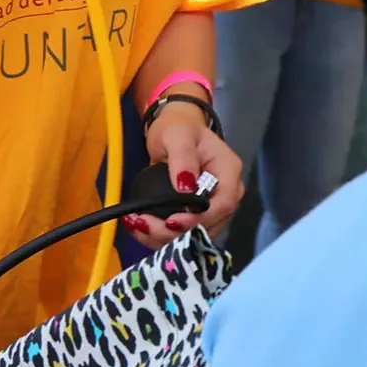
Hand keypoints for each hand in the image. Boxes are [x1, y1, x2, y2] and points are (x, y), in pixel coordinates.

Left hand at [124, 103, 242, 247]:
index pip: (223, 204)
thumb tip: (186, 188)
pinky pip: (184, 233)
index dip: (199, 218)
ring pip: (195, 234)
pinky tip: (140, 229)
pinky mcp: (198, 215)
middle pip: (209, 225)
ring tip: (137, 225)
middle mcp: (226, 193)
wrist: (174, 129)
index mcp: (228, 171)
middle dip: (176, 233)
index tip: (170, 222)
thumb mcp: (178, 136)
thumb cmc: (178, 128)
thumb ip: (183, 159)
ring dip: (165, 238)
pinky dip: (161, 237)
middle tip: (143, 224)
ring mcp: (213, 207)